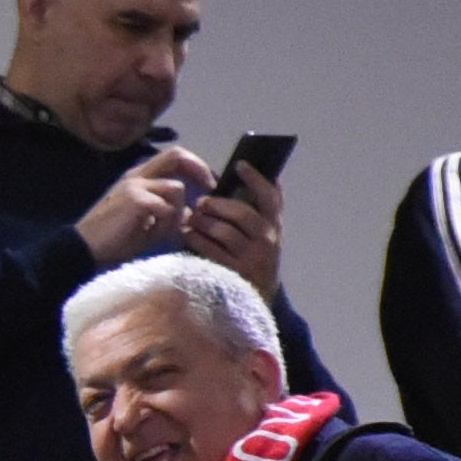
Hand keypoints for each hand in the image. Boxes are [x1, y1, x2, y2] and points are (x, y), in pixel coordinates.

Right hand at [79, 144, 214, 260]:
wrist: (85, 249)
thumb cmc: (114, 238)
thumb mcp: (147, 221)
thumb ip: (168, 211)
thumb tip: (190, 212)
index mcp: (138, 177)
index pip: (173, 157)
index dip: (195, 166)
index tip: (208, 184)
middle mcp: (137, 175)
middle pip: (176, 156)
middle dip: (199, 169)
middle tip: (210, 187)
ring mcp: (135, 184)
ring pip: (176, 189)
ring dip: (177, 212)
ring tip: (162, 231)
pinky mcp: (136, 199)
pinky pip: (167, 208)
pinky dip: (165, 224)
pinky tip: (150, 234)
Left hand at [180, 155, 287, 297]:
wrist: (256, 297)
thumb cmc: (250, 256)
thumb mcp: (258, 234)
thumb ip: (249, 210)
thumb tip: (231, 179)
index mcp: (274, 225)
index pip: (271, 197)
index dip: (257, 179)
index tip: (240, 164)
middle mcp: (268, 240)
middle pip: (242, 213)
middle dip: (217, 204)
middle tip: (201, 201)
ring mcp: (254, 258)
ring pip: (224, 231)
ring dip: (202, 221)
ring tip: (191, 219)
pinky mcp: (236, 273)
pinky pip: (210, 249)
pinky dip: (195, 239)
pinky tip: (186, 235)